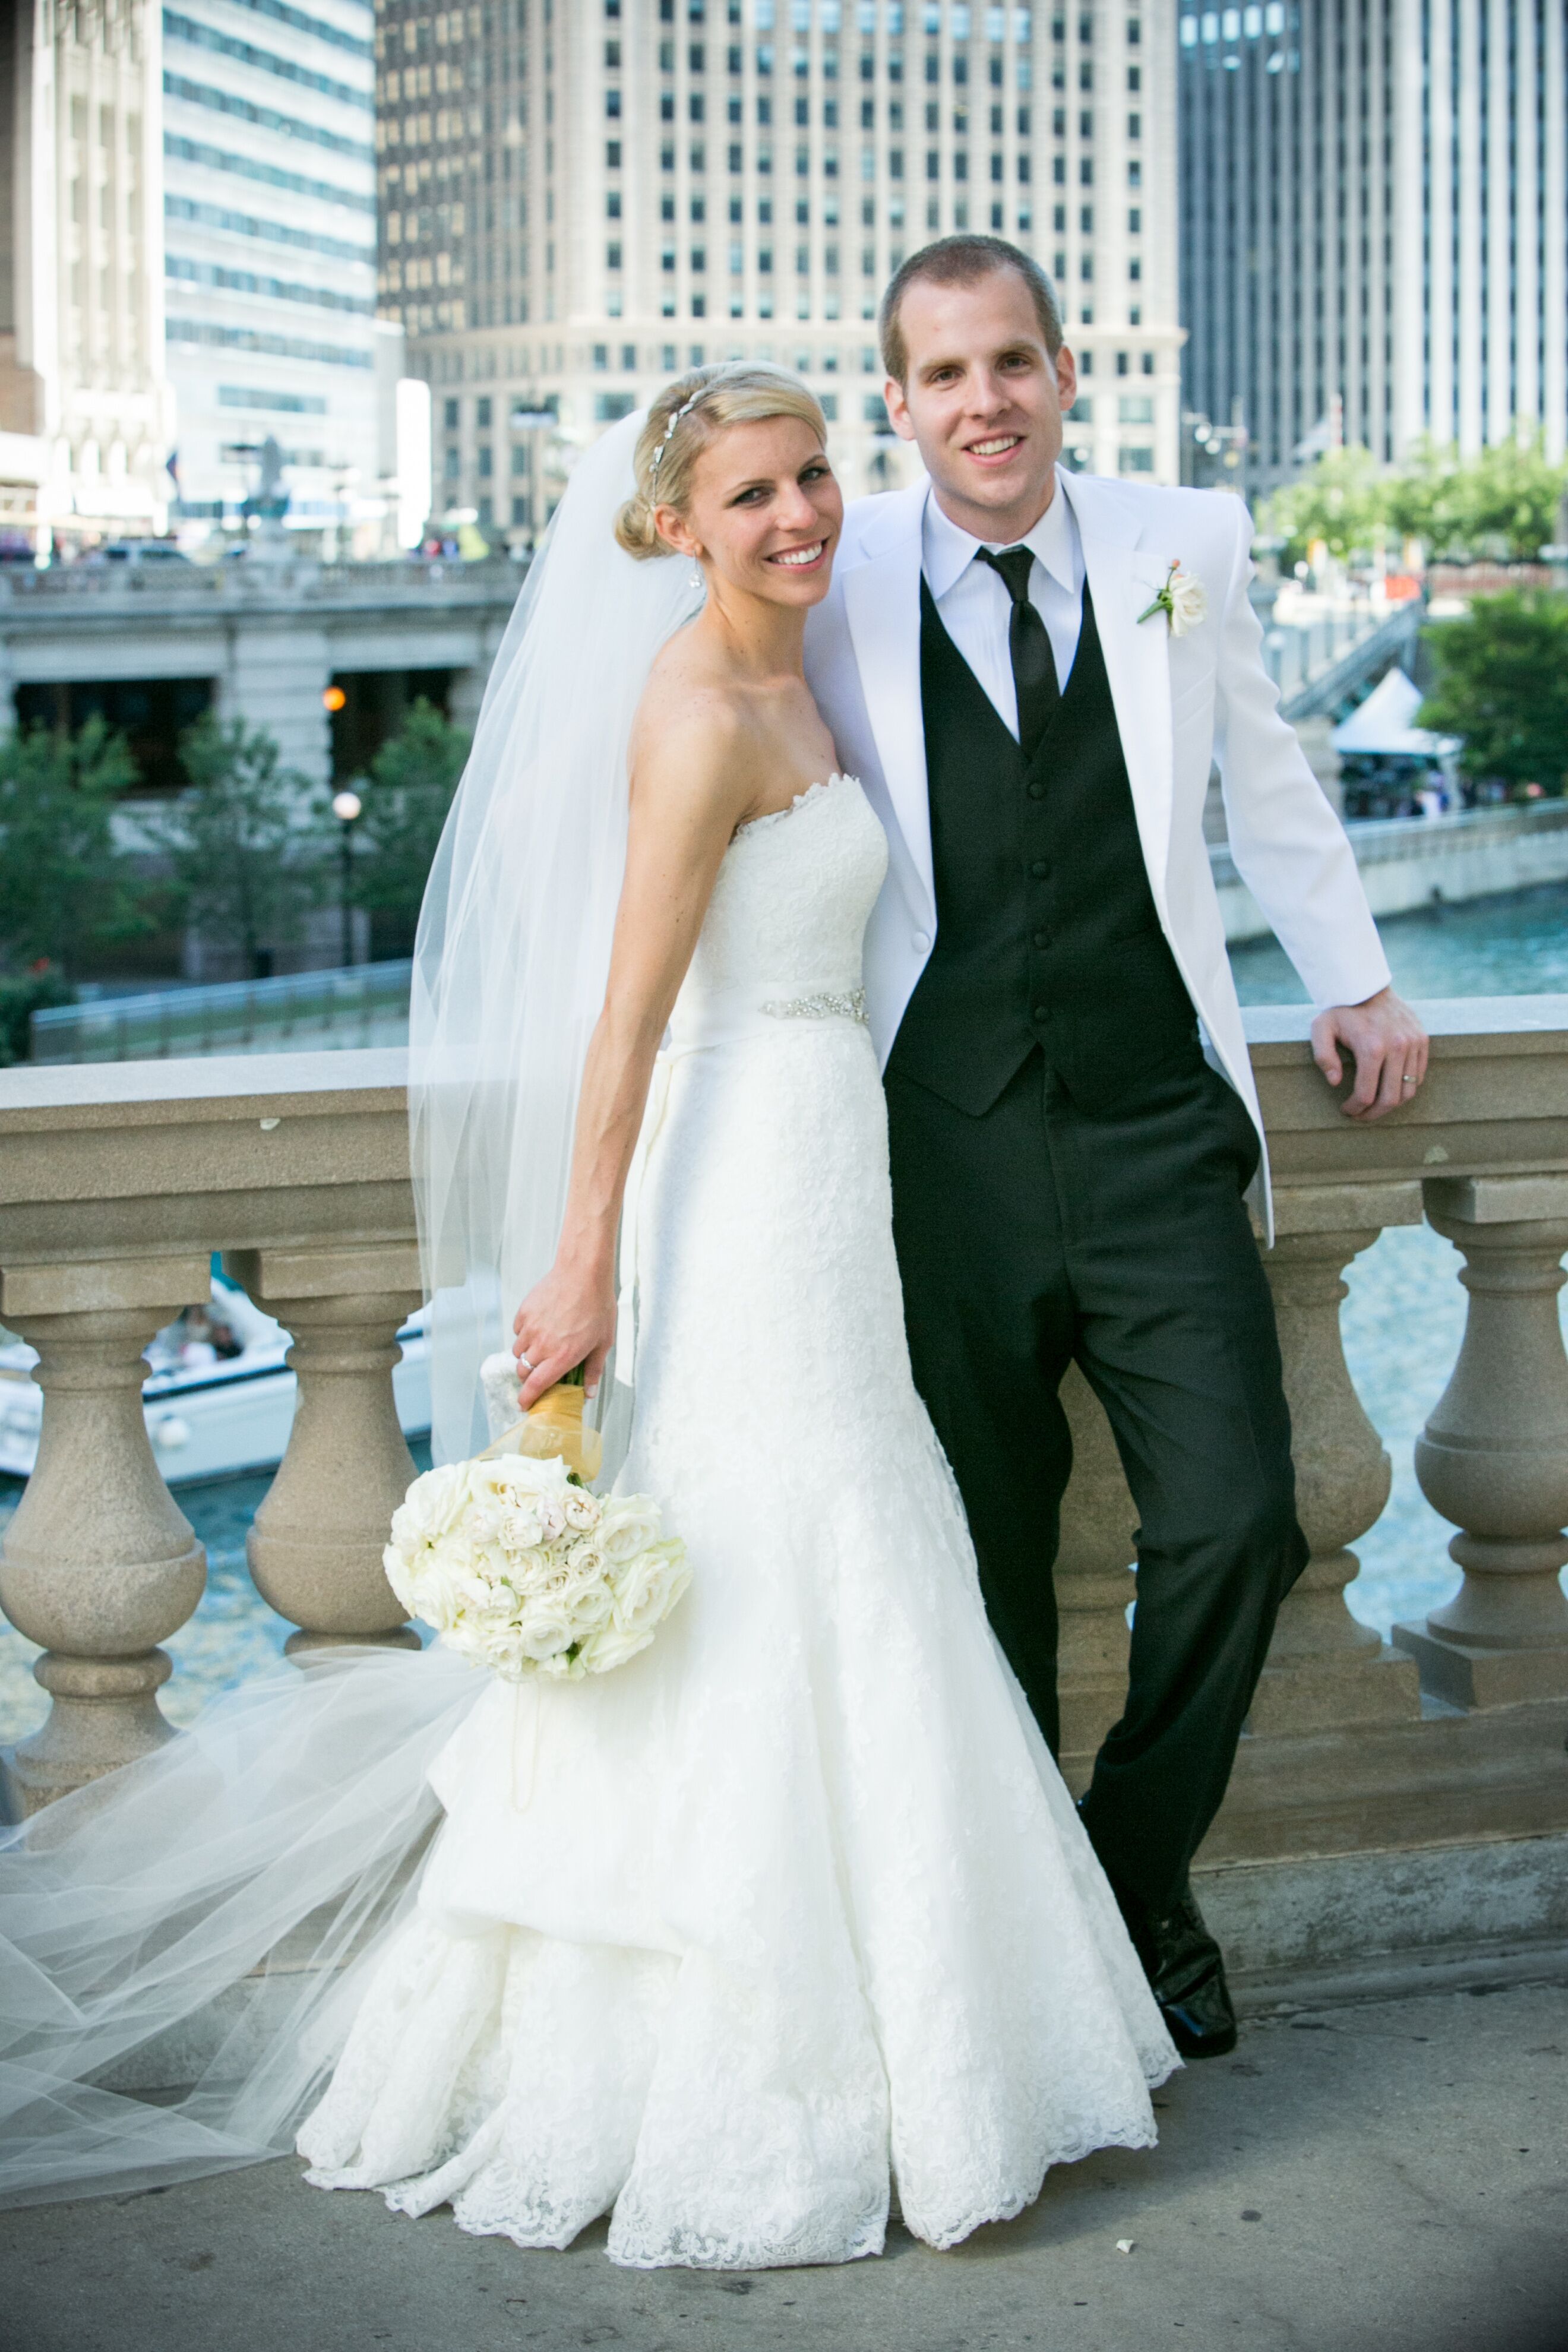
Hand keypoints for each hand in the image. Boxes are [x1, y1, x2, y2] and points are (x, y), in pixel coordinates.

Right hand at [511, 1259, 616, 1408]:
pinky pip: (519, 1331)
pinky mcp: (524, 1313)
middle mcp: (542, 1345)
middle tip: (539, 1373)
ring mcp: (531, 1328)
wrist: (583, 1272)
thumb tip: (589, 1393)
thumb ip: (594, 1370)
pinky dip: (525, 1334)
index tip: (524, 1405)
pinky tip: (541, 1326)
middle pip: (523, 1371)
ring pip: (518, 1352)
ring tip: (543, 1346)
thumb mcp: (603, 1342)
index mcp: (562, 1356)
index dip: (527, 1399)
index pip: (536, 1386)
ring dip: (527, 1355)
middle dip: (528, 1377)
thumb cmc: (597, 1306)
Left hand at [1311, 986, 1428, 1120]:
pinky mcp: (1422, 1040)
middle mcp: (1397, 1047)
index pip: (1366, 1094)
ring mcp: (1413, 1044)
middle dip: (1373, 1114)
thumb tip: (1335, 1082)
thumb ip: (1323, 1056)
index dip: (1355, 1109)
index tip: (1346, 1111)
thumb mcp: (1321, 1029)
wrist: (1368, 987)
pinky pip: (1419, 1076)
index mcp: (1372, 1047)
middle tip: (1360, 1115)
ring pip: (1409, 1091)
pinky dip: (1406, 1088)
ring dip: (1391, 1105)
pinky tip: (1389, 1088)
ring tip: (1375, 1106)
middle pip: (1390, 1099)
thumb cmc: (1341, 1011)